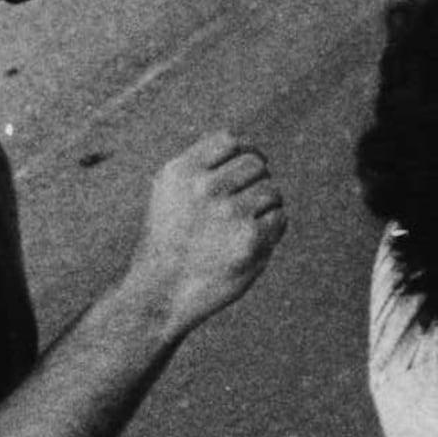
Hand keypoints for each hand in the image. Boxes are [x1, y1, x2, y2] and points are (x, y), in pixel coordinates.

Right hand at [127, 131, 286, 336]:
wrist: (159, 295)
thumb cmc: (170, 243)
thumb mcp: (170, 195)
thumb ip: (204, 169)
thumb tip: (254, 152)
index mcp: (180, 172)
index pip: (229, 141)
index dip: (239, 155)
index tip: (236, 177)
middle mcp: (203, 187)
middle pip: (256, 163)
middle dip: (253, 182)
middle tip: (234, 211)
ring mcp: (228, 212)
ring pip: (272, 190)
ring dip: (264, 208)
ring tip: (237, 230)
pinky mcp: (250, 238)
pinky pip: (279, 218)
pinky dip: (270, 231)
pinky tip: (245, 246)